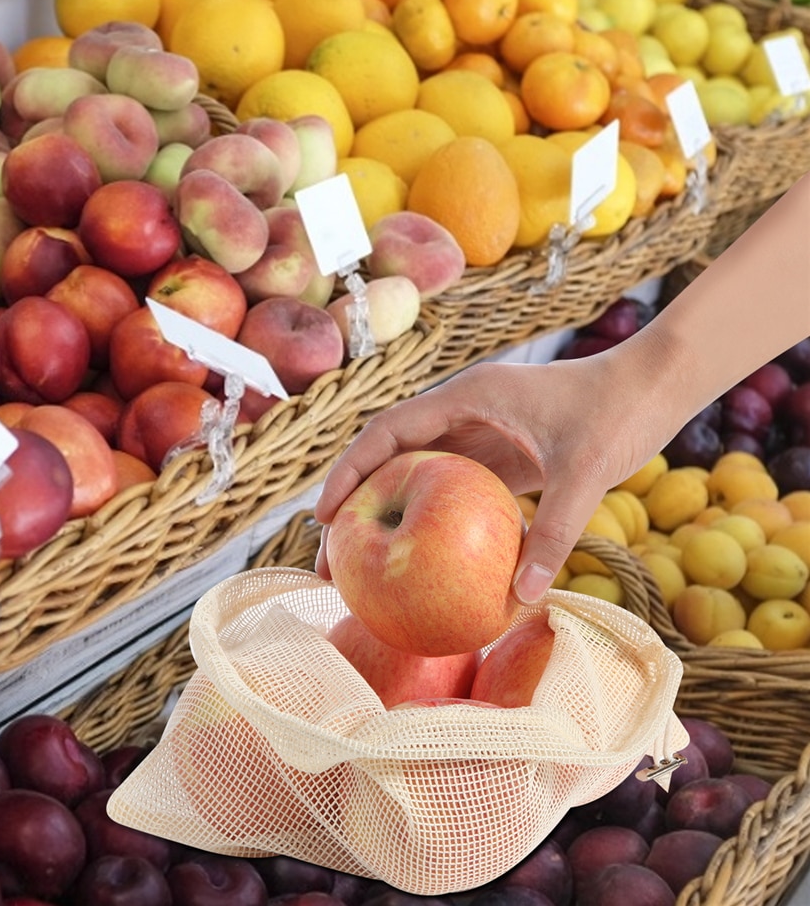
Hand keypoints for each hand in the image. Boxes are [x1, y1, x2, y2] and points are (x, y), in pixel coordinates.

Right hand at [314, 346, 684, 603]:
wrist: (657, 384)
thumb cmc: (620, 411)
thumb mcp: (586, 471)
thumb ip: (554, 531)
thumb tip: (521, 599)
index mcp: (467, 396)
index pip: (388, 432)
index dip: (350, 471)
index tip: (324, 516)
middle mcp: (464, 411)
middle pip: (392, 455)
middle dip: (358, 499)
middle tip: (336, 554)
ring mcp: (482, 432)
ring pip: (419, 472)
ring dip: (391, 509)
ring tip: (368, 561)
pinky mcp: (504, 453)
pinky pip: (456, 488)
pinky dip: (434, 517)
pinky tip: (427, 555)